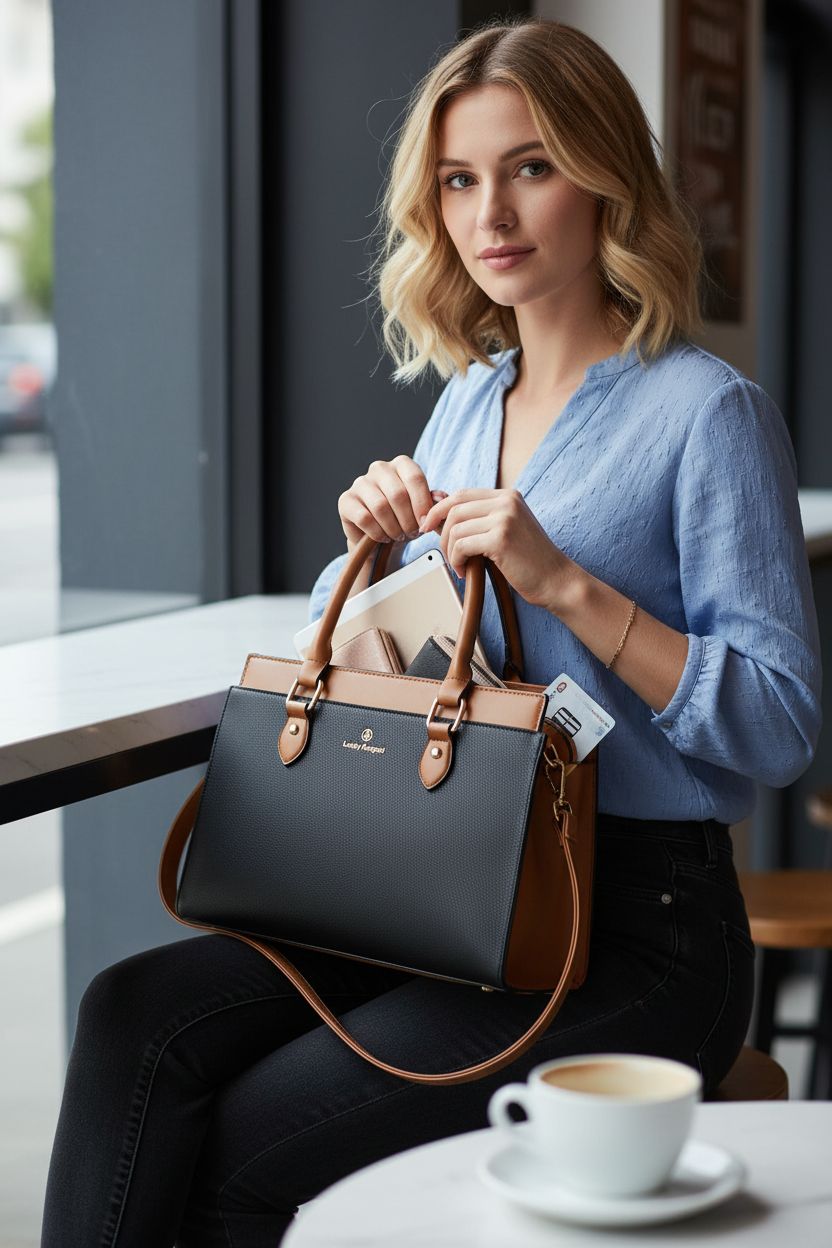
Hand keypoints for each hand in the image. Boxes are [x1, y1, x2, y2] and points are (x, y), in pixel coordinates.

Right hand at [338, 456, 445, 550]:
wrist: (380, 536)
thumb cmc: (405, 518)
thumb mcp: (424, 510)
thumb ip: (434, 502)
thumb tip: (442, 498)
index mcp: (401, 464)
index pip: (415, 478)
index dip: (422, 504)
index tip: (426, 523)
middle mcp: (379, 468)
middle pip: (398, 494)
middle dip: (408, 520)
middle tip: (411, 533)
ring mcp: (360, 483)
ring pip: (380, 507)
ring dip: (393, 528)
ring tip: (397, 536)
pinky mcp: (346, 500)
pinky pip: (364, 518)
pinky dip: (377, 533)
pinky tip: (382, 537)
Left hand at [418, 488, 577, 611]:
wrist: (556, 580)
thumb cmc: (530, 561)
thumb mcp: (505, 531)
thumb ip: (478, 520)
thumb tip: (437, 513)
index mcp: (508, 496)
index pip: (461, 494)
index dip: (439, 509)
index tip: (428, 526)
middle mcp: (507, 501)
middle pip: (454, 508)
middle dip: (440, 532)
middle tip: (445, 553)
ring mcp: (505, 518)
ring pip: (455, 528)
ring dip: (451, 551)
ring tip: (461, 566)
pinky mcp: (501, 538)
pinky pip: (462, 545)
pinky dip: (457, 560)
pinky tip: (466, 571)